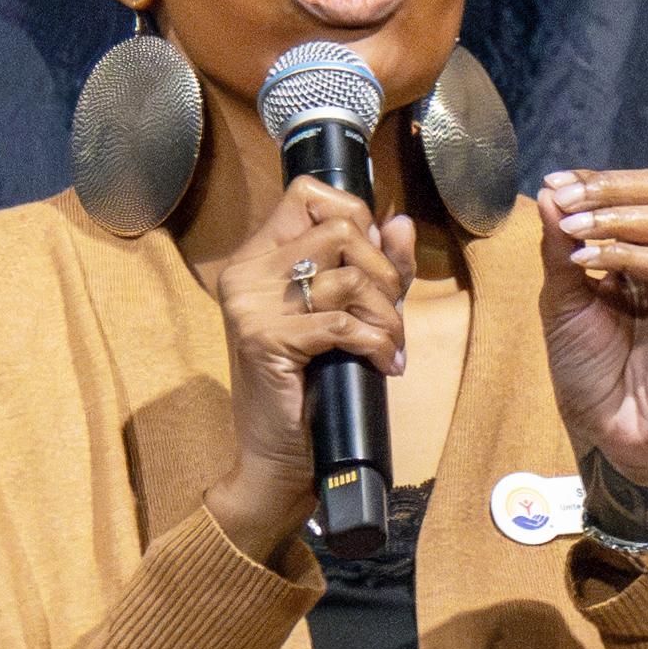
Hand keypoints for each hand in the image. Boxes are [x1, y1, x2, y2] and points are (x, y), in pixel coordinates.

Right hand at [203, 177, 412, 558]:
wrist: (276, 456)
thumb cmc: (311, 387)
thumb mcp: (347, 316)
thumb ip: (375, 267)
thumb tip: (400, 222)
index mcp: (258, 257)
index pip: (307, 193)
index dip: (354, 213)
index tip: (372, 258)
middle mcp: (247, 272)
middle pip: (340, 228)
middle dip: (383, 270)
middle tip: (389, 313)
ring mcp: (252, 305)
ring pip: (349, 275)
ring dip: (387, 314)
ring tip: (390, 344)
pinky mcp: (266, 339)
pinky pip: (343, 323)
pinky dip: (377, 343)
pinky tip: (383, 363)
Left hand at [534, 167, 647, 486]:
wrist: (604, 428)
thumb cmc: (586, 369)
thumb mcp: (562, 298)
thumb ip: (559, 246)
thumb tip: (547, 192)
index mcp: (647, 251)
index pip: (636, 192)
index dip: (596, 180)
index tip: (552, 182)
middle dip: (607, 190)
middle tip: (564, 200)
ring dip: (613, 217)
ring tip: (572, 231)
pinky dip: (623, 255)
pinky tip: (587, 260)